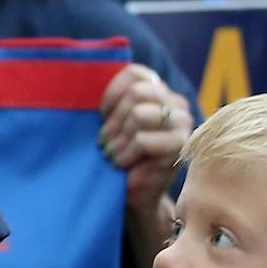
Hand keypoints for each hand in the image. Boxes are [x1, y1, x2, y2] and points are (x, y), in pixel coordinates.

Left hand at [97, 66, 192, 210]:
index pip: (135, 73)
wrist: (135, 193)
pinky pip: (144, 140)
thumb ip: (110, 102)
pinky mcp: (180, 145)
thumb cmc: (120, 154)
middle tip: (104, 140)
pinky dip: (126, 153)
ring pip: (140, 114)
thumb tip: (84, 82)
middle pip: (137, 92)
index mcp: (159, 92)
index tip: (101, 115)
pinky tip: (121, 164)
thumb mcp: (112, 124)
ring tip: (112, 153)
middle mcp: (175, 103)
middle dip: (114, 119)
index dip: (112, 93)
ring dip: (119, 138)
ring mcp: (182, 123)